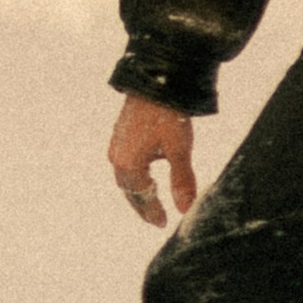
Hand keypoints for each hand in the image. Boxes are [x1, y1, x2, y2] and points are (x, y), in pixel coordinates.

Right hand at [109, 96, 196, 228]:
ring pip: (126, 176)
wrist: (156, 79)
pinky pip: (125, 162)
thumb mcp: (179, 150)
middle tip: (155, 216)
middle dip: (142, 204)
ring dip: (138, 189)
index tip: (162, 223)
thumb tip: (185, 210)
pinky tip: (146, 171)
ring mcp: (117, 144)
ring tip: (152, 197)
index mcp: (129, 164)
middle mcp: (117, 156)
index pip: (140, 197)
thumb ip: (182, 181)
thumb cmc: (167, 114)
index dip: (152, 211)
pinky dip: (136, 174)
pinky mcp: (121, 133)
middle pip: (129, 190)